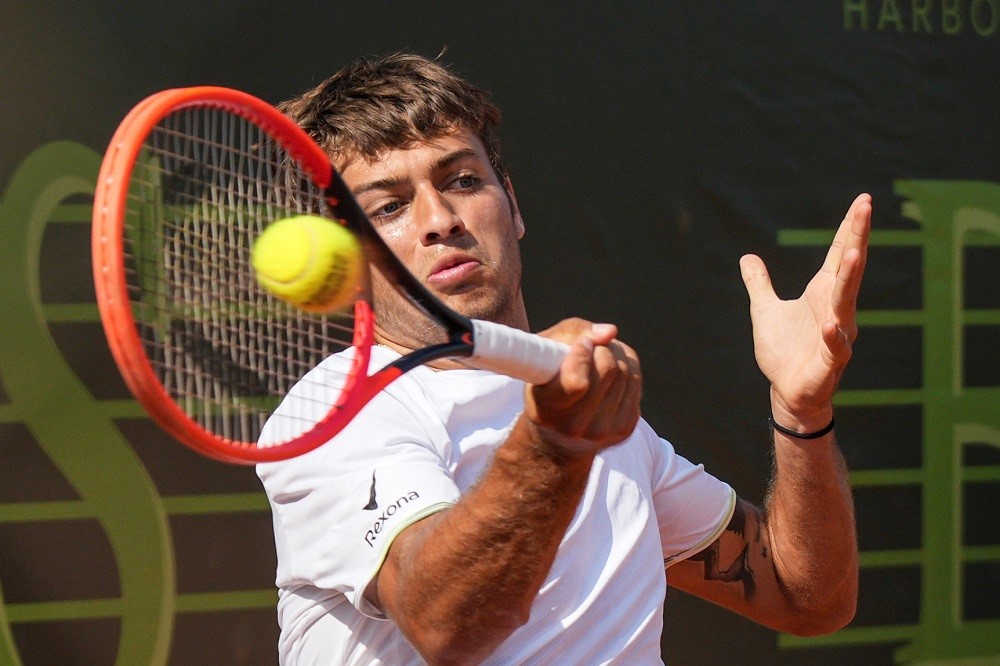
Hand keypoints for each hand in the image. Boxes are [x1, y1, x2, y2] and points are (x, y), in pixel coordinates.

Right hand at [524, 318, 641, 455]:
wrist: (557, 433)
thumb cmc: (546, 382)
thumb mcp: (543, 352)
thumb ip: (573, 333)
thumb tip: (611, 332)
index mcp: (546, 411)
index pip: (577, 383)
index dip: (582, 355)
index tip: (579, 344)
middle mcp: (574, 427)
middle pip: (608, 370)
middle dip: (602, 348)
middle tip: (590, 346)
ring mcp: (602, 431)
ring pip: (626, 373)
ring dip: (616, 354)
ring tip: (599, 356)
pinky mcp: (624, 428)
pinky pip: (635, 382)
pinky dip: (627, 367)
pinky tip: (611, 370)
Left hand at [739, 194, 871, 429]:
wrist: (788, 392)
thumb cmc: (784, 352)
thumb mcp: (764, 310)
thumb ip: (759, 284)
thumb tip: (747, 257)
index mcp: (823, 293)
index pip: (840, 254)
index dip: (850, 228)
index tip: (863, 200)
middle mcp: (836, 309)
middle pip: (849, 268)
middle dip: (858, 237)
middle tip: (866, 207)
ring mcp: (837, 334)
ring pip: (846, 303)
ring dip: (850, 279)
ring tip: (854, 254)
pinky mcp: (830, 362)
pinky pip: (836, 347)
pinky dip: (835, 336)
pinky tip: (831, 323)